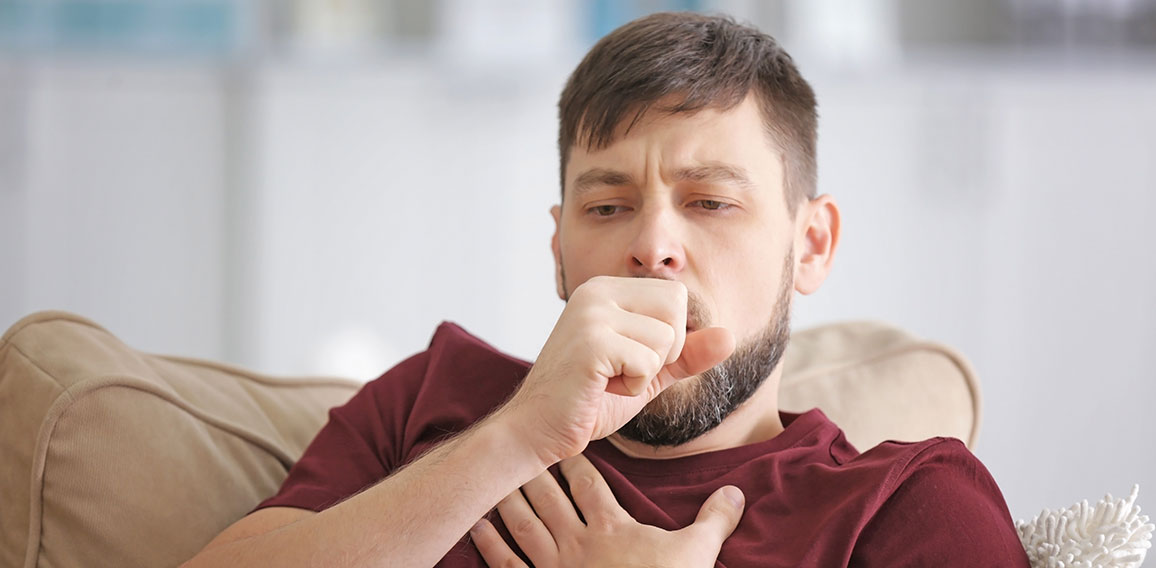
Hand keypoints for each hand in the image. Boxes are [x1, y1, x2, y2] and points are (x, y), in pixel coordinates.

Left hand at [470, 454, 744, 567]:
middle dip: (534, 470)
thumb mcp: (698, 556)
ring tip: (495, 477)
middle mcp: (577, 543)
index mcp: (612, 528)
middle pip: (548, 496)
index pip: (588, 483)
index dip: (574, 460)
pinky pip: (508, 565)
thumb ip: (715, 521)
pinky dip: (490, 546)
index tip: (563, 441)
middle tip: (519, 446)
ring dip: (508, 499)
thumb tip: (738, 492)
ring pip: (524, 523)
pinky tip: (476, 528)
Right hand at [496, 276, 735, 467]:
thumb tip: (730, 336)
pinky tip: (600, 388)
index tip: (630, 358)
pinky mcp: (591, 342)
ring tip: (608, 380)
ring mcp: (592, 313)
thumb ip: (687, 354)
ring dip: (645, 373)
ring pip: (666, 338)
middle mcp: (597, 291)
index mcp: (607, 289)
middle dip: (664, 351)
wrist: (539, 429)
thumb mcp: (648, 372)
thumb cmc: (590, 399)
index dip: (670, 338)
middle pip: (677, 307)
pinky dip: (632, 386)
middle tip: (623, 370)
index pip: (676, 297)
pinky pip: (648, 362)